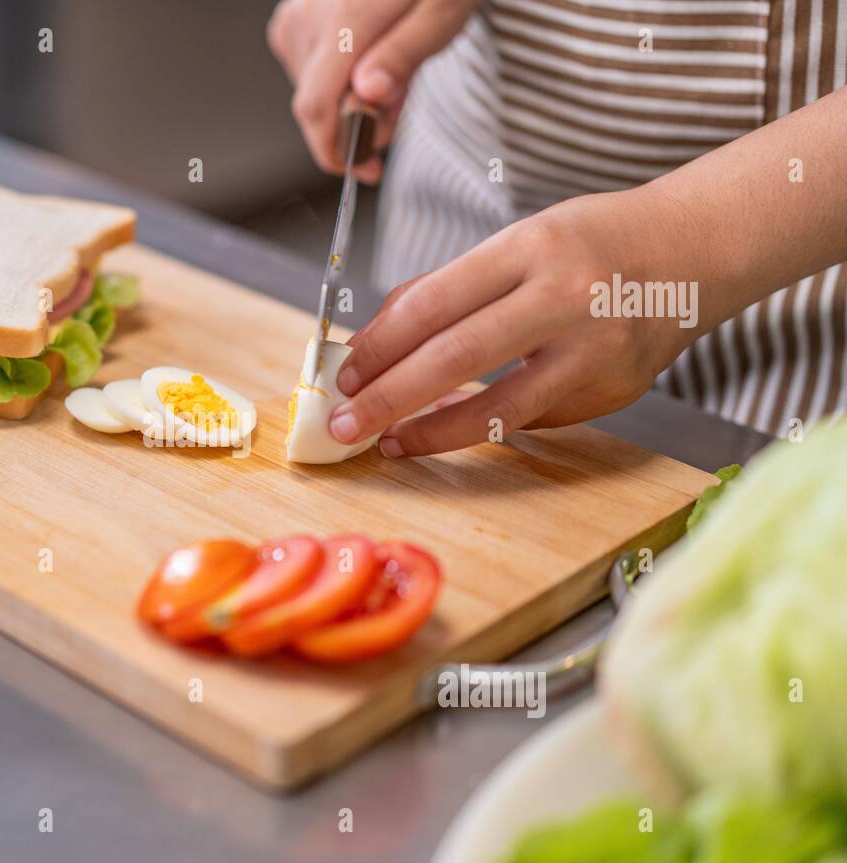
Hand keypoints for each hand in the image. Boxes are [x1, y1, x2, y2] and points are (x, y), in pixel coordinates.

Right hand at [267, 0, 476, 182]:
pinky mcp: (297, 17)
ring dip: (353, 103)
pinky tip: (373, 64)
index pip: (315, 109)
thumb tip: (367, 97)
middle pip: (316, 105)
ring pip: (314, 90)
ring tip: (395, 79)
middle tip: (398, 113)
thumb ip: (404, 56)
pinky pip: (312, 68)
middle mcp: (308, 18)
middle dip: (357, 125)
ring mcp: (298, 16)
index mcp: (343, 20)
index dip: (336, 152)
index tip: (365, 170)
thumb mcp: (442, 13)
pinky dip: (343, 79)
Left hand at [328, 188, 724, 455]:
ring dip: (431, 433)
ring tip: (389, 442)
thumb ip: (449, 290)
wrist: (696, 250)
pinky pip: (531, 418)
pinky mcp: (612, 391)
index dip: (379, 346)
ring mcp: (594, 351)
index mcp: (531, 247)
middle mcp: (565, 298)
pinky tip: (451, 427)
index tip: (344, 374)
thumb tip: (375, 344)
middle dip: (388, 398)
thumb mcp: (518, 242)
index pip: (433, 304)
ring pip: (497, 409)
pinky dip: (485, 425)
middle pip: (455, 358)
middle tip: (345, 424)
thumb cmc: (591, 242)